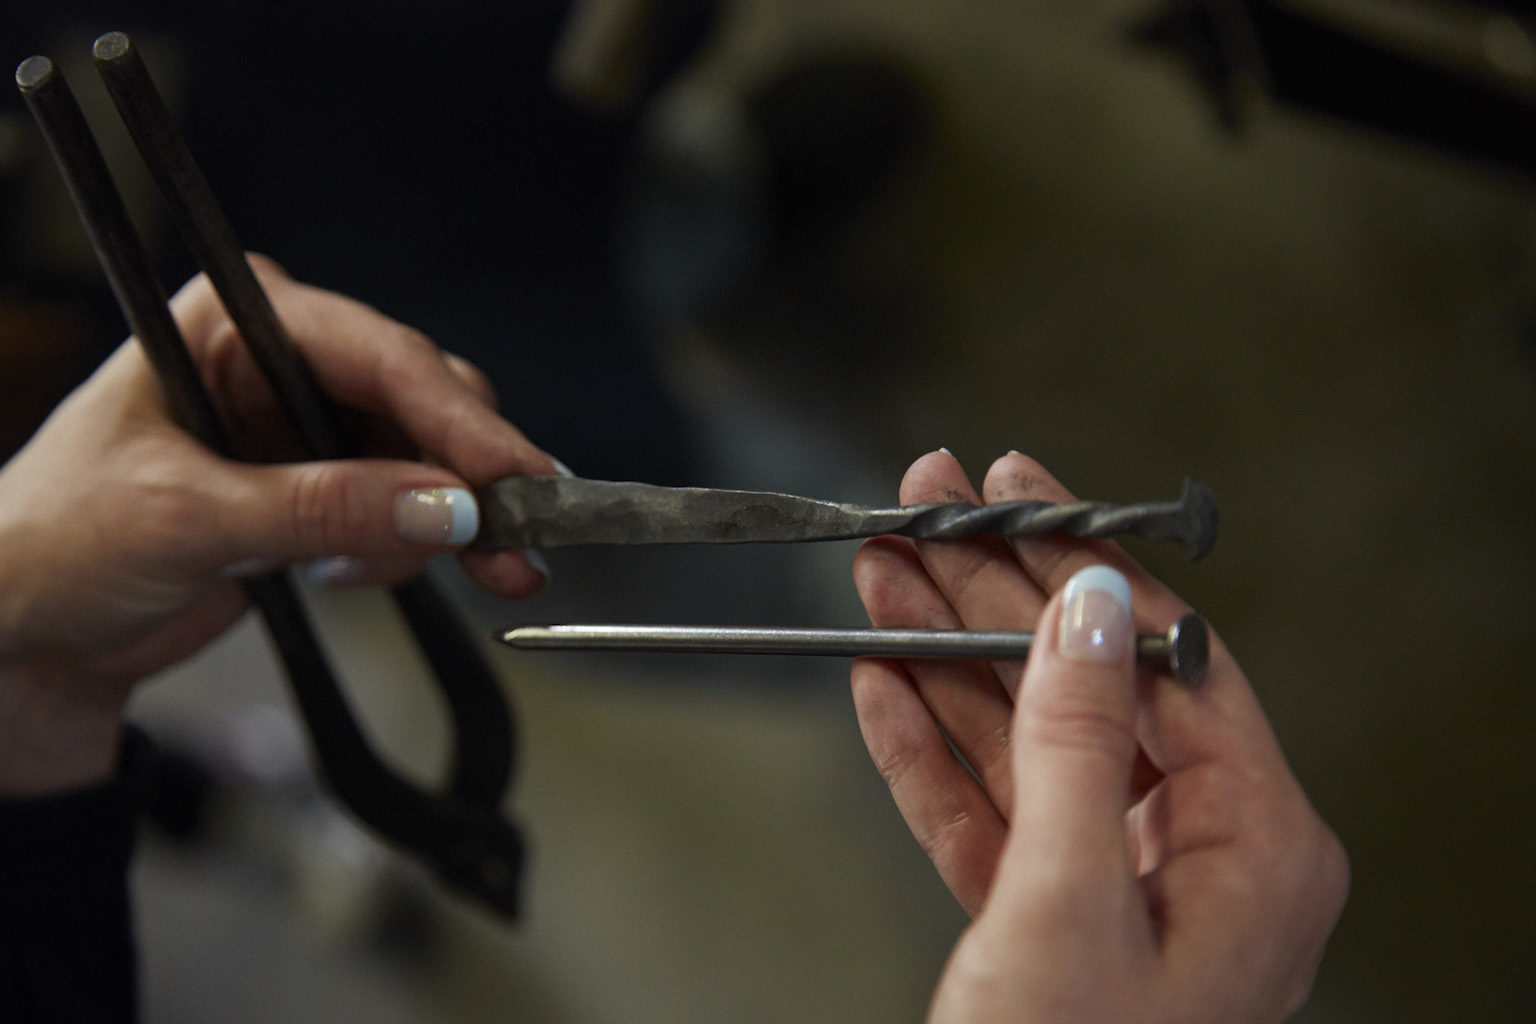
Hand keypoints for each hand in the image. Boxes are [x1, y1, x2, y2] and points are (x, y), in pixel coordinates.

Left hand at [0, 257, 555, 790]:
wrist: (19, 639)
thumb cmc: (50, 547)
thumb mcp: (185, 518)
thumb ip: (323, 510)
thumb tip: (446, 509)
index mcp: (229, 321)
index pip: (378, 354)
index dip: (460, 417)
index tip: (518, 475)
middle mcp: (276, 360)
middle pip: (421, 398)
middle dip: (471, 475)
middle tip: (519, 538)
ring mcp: (301, 428)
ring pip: (427, 456)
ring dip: (454, 522)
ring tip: (481, 570)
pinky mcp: (315, 489)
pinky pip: (403, 507)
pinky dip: (413, 548)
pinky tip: (368, 577)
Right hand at [851, 451, 1347, 1022]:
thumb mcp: (1069, 904)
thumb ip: (1079, 741)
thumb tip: (1090, 607)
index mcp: (1257, 848)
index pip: (1167, 658)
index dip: (1079, 564)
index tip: (1013, 492)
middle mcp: (1199, 858)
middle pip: (1084, 685)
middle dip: (988, 594)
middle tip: (924, 511)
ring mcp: (1116, 887)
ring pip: (1022, 739)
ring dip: (940, 657)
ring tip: (877, 578)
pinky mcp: (1045, 918)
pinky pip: (985, 809)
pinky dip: (926, 748)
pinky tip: (880, 684)